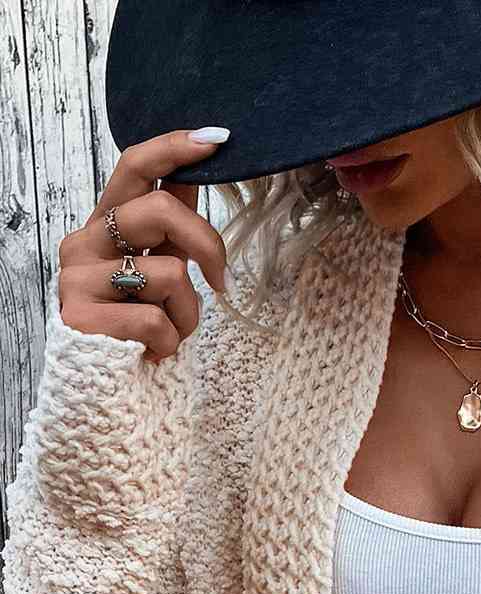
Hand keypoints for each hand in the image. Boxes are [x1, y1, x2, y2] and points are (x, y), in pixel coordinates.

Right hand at [57, 127, 231, 363]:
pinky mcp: (81, 317)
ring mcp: (78, 278)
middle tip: (223, 282)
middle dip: (207, 244)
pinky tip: (151, 353)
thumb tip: (194, 174)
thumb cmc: (133, 328)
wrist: (101, 388)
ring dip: (188, 315)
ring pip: (170, 274)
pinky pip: (156, 321)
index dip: (174, 148)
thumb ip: (168, 230)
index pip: (134, 167)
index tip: (217, 139)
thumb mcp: (155, 270)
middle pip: (162, 209)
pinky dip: (169, 344)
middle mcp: (84, 242)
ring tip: (169, 334)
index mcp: (104, 226)